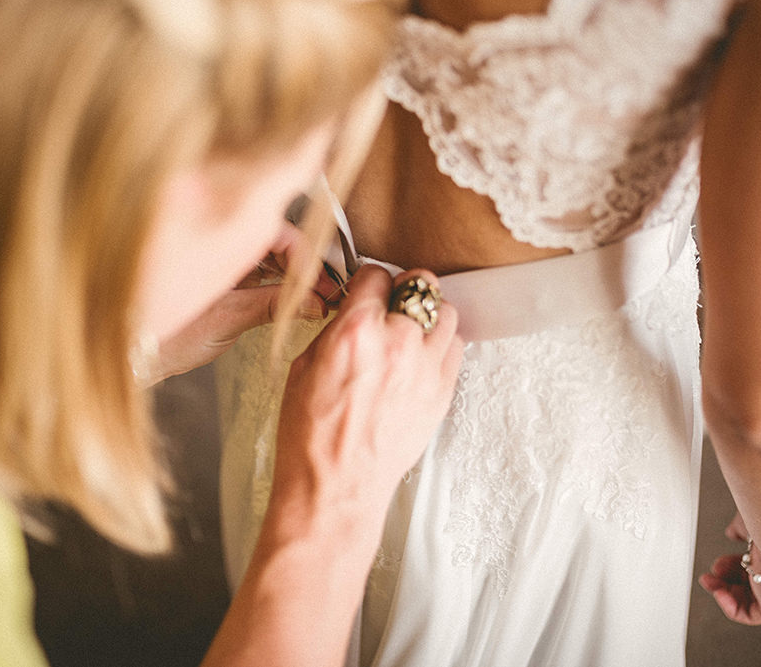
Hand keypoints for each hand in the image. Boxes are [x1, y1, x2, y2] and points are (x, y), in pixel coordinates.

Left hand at [154, 224, 339, 380]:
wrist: (134, 356)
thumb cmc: (164, 335)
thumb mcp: (230, 318)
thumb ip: (275, 304)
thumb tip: (315, 302)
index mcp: (217, 236)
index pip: (278, 232)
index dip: (306, 258)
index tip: (323, 283)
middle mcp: (217, 240)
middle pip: (276, 238)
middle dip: (302, 264)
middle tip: (324, 291)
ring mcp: (217, 257)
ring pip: (267, 253)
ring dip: (290, 272)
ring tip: (310, 297)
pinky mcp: (218, 276)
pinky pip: (254, 268)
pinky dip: (275, 281)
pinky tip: (288, 297)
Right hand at [268, 265, 463, 536]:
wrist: (337, 487)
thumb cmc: (312, 436)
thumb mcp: (304, 367)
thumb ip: (336, 329)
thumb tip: (353, 310)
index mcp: (356, 332)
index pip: (376, 274)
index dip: (367, 281)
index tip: (366, 291)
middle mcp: (397, 343)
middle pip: (420, 285)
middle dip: (404, 290)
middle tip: (392, 304)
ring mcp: (425, 368)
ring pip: (446, 312)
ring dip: (428, 315)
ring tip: (411, 331)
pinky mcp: (443, 392)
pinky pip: (456, 347)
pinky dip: (441, 345)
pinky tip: (421, 358)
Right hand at [698, 512, 760, 624]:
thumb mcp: (751, 524)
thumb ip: (742, 531)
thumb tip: (733, 533)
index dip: (737, 563)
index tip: (721, 560)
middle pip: (755, 583)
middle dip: (729, 577)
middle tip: (712, 571)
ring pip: (753, 599)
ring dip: (727, 591)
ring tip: (709, 581)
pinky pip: (752, 614)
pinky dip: (731, 606)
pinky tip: (718, 593)